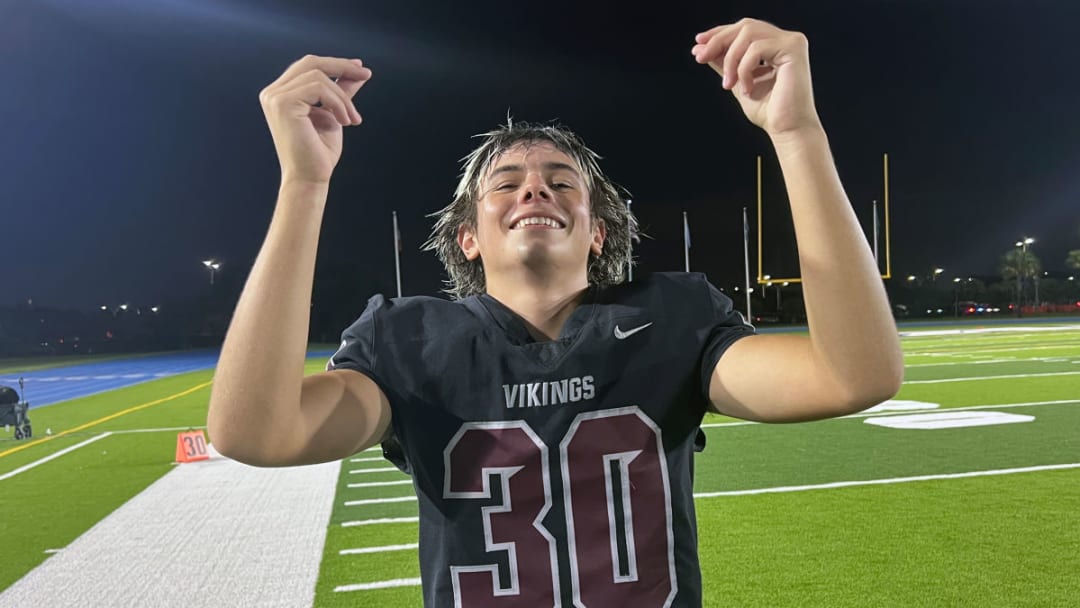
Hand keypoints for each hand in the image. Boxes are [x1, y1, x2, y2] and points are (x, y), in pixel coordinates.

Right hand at [259, 55, 372, 184]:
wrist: (311, 177)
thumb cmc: (319, 152)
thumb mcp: (334, 114)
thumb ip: (341, 91)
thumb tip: (359, 70)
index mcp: (280, 94)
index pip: (308, 67)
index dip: (335, 64)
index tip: (360, 68)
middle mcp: (273, 93)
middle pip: (310, 63)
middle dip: (341, 66)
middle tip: (365, 74)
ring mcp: (275, 97)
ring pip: (319, 77)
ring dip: (343, 98)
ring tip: (352, 119)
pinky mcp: (283, 103)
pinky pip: (319, 89)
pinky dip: (338, 103)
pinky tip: (345, 122)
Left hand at [692, 19, 821, 137]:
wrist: (787, 131)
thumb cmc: (769, 111)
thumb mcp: (737, 81)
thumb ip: (723, 63)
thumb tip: (700, 47)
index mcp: (775, 45)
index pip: (744, 29)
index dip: (720, 33)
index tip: (699, 43)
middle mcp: (786, 40)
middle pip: (745, 26)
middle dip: (719, 41)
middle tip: (702, 57)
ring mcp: (792, 43)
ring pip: (748, 34)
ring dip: (731, 59)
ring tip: (729, 83)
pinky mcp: (793, 50)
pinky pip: (756, 49)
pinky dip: (744, 69)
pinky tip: (747, 88)